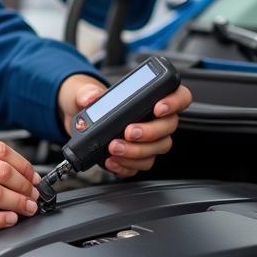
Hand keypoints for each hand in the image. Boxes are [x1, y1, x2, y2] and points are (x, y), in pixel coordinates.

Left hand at [57, 72, 192, 177]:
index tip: (158, 108)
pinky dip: (126, 165)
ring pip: (156, 149)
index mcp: (151, 96)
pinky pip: (140, 165)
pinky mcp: (136, 156)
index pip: (179, 97)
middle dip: (149, 131)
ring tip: (113, 147)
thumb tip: (91, 97)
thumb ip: (87, 91)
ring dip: (136, 151)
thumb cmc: (89, 101)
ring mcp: (148, 140)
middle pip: (168, 127)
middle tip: (128, 132)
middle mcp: (155, 119)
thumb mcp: (84, 90)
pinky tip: (110, 161)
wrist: (77, 121)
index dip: (174, 102)